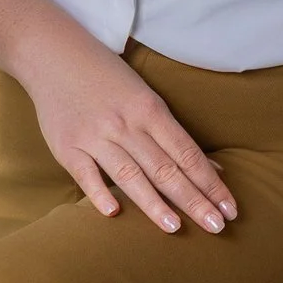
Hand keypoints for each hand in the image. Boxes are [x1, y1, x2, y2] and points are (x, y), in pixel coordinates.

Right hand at [18, 34, 236, 235]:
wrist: (54, 54)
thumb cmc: (107, 78)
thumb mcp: (145, 97)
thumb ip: (172, 135)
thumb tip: (212, 167)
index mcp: (149, 109)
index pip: (187, 153)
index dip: (210, 183)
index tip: (229, 209)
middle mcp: (125, 124)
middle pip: (165, 168)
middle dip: (193, 199)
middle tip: (217, 226)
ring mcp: (95, 135)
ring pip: (129, 175)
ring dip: (154, 203)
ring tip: (175, 228)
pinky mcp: (67, 145)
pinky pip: (85, 173)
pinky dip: (98, 192)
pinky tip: (113, 213)